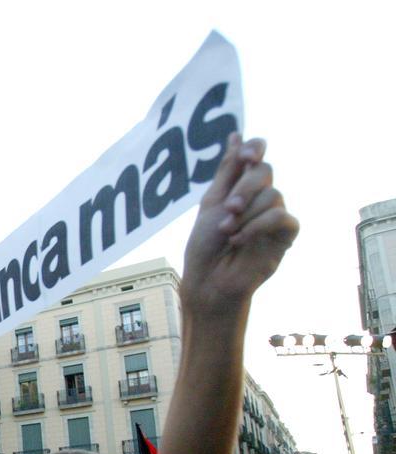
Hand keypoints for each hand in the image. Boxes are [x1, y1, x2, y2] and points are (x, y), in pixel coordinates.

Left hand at [181, 133, 298, 314]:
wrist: (208, 281)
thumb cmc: (205, 246)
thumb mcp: (212, 202)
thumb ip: (228, 170)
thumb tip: (235, 134)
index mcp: (240, 186)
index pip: (256, 155)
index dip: (255, 148)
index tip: (247, 155)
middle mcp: (261, 197)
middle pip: (266, 171)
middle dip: (244, 189)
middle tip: (227, 209)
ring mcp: (274, 215)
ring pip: (273, 195)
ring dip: (245, 214)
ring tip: (227, 232)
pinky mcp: (286, 235)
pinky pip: (281, 217)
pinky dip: (257, 227)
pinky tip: (239, 240)